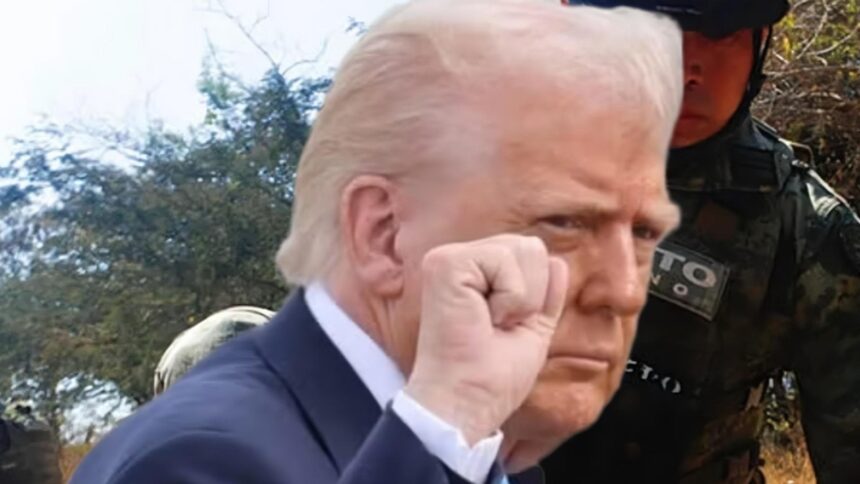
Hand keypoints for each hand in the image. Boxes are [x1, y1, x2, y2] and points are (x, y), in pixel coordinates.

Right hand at [405, 234, 568, 444]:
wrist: (469, 401)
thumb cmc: (492, 376)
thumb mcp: (532, 327)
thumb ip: (544, 293)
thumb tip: (558, 262)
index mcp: (476, 273)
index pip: (531, 255)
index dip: (535, 297)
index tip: (506, 329)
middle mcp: (460, 259)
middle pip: (531, 246)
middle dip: (531, 295)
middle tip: (499, 327)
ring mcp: (449, 258)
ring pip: (524, 248)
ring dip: (521, 298)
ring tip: (490, 323)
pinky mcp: (445, 263)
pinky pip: (504, 259)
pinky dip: (509, 297)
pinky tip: (482, 318)